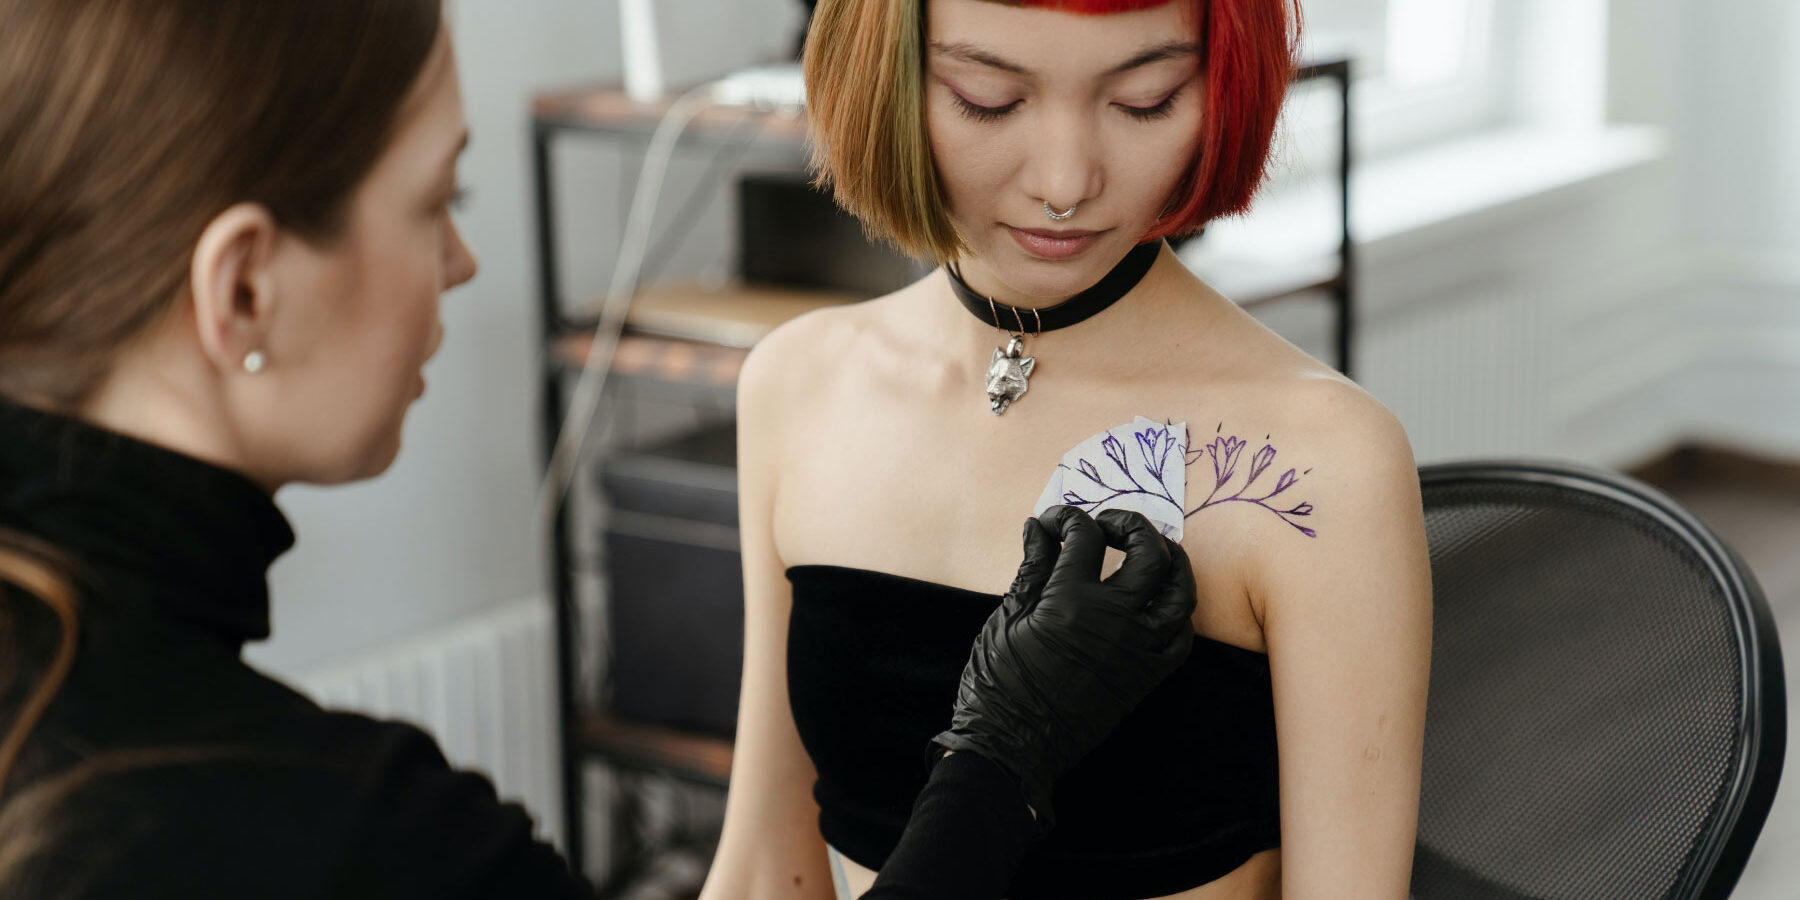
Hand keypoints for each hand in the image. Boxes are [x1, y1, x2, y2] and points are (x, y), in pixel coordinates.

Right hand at [931, 505, 1197, 830]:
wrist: (1011, 747)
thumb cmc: (998, 683)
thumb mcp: (1006, 617)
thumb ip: (1031, 568)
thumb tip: (1038, 528)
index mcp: (1069, 600)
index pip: (1084, 536)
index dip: (1067, 519)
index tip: (1053, 523)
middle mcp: (1113, 619)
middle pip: (1149, 553)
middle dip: (1132, 526)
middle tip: (1109, 525)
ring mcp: (1136, 649)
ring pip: (1179, 592)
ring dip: (1171, 563)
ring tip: (1150, 553)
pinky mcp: (1146, 678)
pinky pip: (1180, 638)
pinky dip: (1175, 613)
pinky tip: (1155, 604)